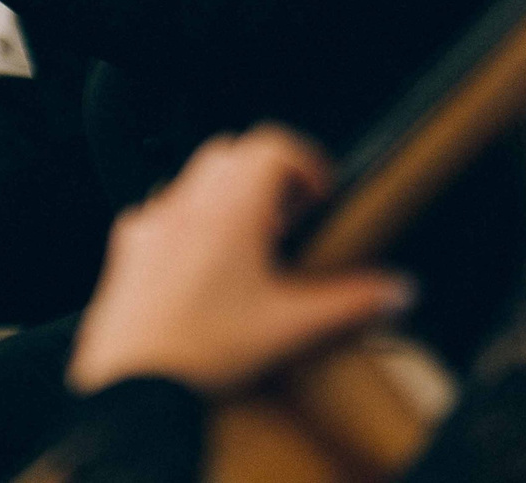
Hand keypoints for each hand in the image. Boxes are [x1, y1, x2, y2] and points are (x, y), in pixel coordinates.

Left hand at [68, 128, 412, 394]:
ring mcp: (151, 220)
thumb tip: (397, 291)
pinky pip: (165, 210)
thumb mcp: (293, 326)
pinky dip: (194, 220)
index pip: (270, 146)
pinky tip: (209, 267)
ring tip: (255, 246)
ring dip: (230, 196)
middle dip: (268, 176)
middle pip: (231, 154)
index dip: (305, 162)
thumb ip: (352, 303)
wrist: (134, 379)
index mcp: (228, 210)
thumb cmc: (206, 350)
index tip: (321, 193)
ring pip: (195, 179)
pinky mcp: (129, 244)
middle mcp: (185, 204)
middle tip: (292, 219)